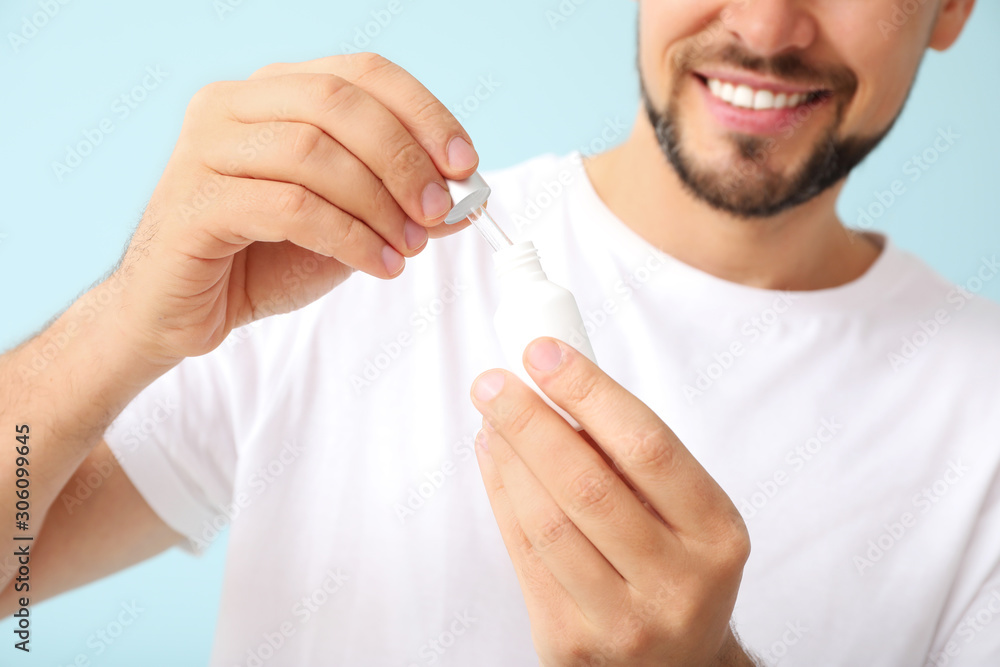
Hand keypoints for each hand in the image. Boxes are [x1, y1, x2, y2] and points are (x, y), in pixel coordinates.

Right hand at [112, 52, 478, 365]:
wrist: (185, 312)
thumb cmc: (263, 259)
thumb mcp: (350, 225)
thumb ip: (401, 206)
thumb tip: (467, 201)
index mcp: (274, 91)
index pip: (361, 72)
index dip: (422, 112)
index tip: (465, 163)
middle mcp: (234, 103)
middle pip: (337, 101)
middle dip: (402, 157)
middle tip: (438, 209)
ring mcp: (205, 147)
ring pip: (312, 151)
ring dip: (377, 203)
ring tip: (407, 248)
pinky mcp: (195, 200)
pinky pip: (289, 205)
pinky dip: (348, 237)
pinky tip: (377, 265)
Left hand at [470, 338, 754, 665]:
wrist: (675, 666)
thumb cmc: (676, 566)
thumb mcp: (686, 513)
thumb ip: (635, 458)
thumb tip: (558, 386)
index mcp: (717, 535)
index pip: (648, 447)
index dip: (590, 392)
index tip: (544, 352)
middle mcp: (676, 583)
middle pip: (588, 486)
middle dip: (532, 421)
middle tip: (495, 380)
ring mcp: (622, 622)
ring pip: (547, 523)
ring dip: (509, 457)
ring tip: (491, 414)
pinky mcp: (570, 643)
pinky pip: (523, 556)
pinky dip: (501, 496)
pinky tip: (493, 458)